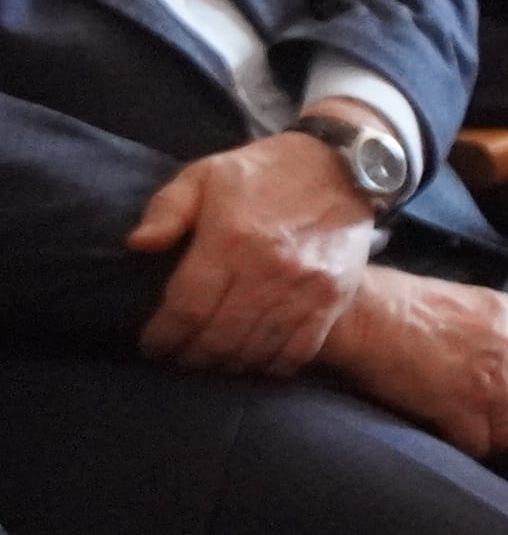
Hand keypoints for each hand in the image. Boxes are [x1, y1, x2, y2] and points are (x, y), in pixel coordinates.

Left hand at [127, 126, 378, 372]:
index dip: (164, 335)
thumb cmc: (264, 173)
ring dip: (230, 364)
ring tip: (214, 361)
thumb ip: (167, 209)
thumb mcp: (205, 174)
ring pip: (257, 348)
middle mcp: (268, 269)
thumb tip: (138, 245)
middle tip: (180, 358)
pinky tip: (256, 362)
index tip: (153, 346)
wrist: (343, 168)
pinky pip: (299, 349)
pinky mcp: (333, 298)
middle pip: (219, 336)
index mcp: (229, 239)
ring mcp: (305, 288)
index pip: (186, 306)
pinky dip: (273, 365)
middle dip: (193, 356)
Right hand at [315, 266, 507, 455]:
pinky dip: (463, 445)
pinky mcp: (462, 409)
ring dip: (490, 436)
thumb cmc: (404, 302)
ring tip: (465, 426)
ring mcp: (492, 385)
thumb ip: (502, 334)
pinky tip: (445, 432)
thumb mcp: (471, 304)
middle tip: (492, 418)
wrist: (365, 312)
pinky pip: (478, 445)